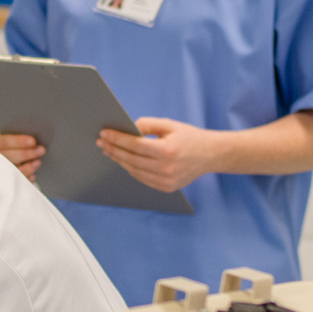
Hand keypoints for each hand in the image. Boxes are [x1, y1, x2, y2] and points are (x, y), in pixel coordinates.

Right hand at [0, 132, 43, 181]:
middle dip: (25, 153)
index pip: (3, 142)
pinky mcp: (1, 185)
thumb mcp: (8, 141)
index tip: (33, 141)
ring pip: (10, 171)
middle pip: (7, 156)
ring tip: (38, 162)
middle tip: (41, 150)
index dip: (18, 141)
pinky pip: (13, 184)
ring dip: (27, 167)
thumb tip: (32, 134)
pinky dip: (24, 180)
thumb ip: (17, 136)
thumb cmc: (9, 149)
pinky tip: (33, 176)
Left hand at [97, 117, 222, 193]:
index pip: (134, 145)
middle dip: (114, 150)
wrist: (210, 155)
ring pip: (134, 171)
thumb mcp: (170, 125)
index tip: (104, 134)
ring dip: (120, 160)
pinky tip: (124, 161)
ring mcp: (166, 180)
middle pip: (131, 159)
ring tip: (110, 151)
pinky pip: (143, 179)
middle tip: (102, 142)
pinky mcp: (167, 187)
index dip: (117, 139)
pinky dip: (131, 170)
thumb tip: (129, 129)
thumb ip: (148, 124)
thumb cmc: (189, 137)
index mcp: (167, 150)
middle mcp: (166, 168)